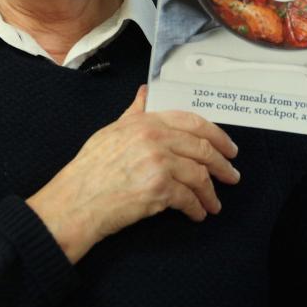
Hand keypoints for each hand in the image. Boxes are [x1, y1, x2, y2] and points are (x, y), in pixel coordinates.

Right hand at [26, 86, 239, 263]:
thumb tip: (146, 93)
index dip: (216, 135)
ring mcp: (158, 163)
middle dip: (222, 165)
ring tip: (213, 203)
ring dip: (211, 192)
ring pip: (199, 175)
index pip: (192, 122)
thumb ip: (134, 113)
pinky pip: (188, 198)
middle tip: (231, 175)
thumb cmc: (89, 170)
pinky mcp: (159, 190)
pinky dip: (196, 208)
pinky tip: (197, 213)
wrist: (76, 201)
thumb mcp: (111, 132)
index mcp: (145, 122)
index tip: (227, 148)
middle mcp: (154, 138)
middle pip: (202, 148)